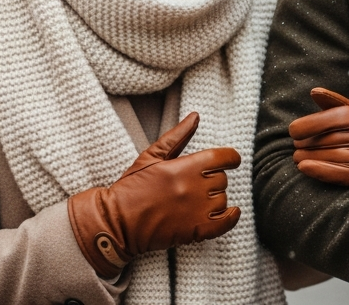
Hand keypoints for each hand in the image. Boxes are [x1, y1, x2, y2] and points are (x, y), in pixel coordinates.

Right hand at [67, 112, 240, 277]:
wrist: (117, 223)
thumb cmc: (131, 188)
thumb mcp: (151, 156)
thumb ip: (177, 136)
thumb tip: (195, 117)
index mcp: (185, 167)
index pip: (224, 158)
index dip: (231, 158)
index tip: (231, 160)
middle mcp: (194, 188)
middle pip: (222, 179)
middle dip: (213, 179)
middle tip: (195, 184)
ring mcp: (196, 211)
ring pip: (222, 200)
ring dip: (215, 199)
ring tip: (194, 201)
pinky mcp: (195, 231)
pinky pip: (225, 224)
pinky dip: (231, 218)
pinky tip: (229, 213)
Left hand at [289, 87, 348, 186]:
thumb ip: (334, 103)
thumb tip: (314, 92)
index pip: (330, 119)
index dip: (307, 125)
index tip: (293, 131)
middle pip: (328, 138)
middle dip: (306, 143)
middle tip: (296, 146)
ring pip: (330, 156)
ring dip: (307, 157)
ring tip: (297, 157)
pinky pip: (337, 173)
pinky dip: (318, 170)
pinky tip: (303, 167)